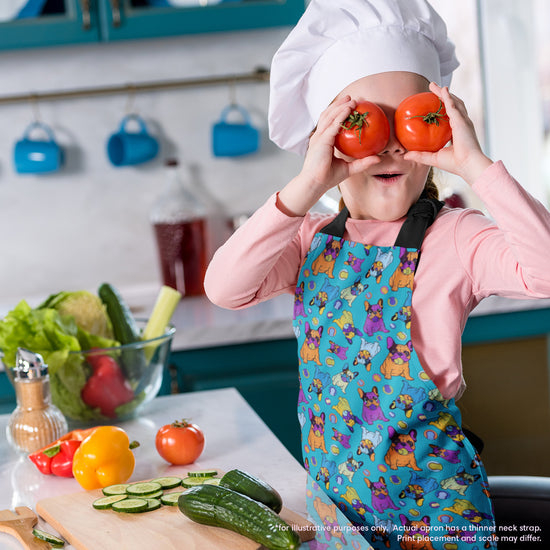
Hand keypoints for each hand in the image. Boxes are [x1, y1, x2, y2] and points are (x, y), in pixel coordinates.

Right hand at [278, 95, 380, 215]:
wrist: (315, 184)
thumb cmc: (328, 178)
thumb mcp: (349, 168)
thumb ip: (362, 163)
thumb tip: (378, 158)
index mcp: (322, 142)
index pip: (330, 123)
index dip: (339, 113)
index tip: (351, 107)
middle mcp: (319, 137)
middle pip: (328, 115)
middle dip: (339, 105)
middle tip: (352, 98)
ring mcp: (319, 137)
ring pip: (329, 116)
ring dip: (340, 106)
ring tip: (351, 100)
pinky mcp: (322, 140)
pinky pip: (333, 124)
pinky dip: (341, 115)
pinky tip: (349, 109)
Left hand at [404, 83, 491, 184]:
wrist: (467, 165)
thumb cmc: (454, 164)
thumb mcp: (433, 158)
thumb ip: (419, 155)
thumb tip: (405, 155)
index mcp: (457, 132)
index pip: (450, 117)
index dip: (444, 109)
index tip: (434, 105)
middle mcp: (461, 124)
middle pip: (452, 105)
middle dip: (443, 96)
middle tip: (433, 88)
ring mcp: (463, 121)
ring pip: (453, 102)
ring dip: (444, 93)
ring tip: (435, 86)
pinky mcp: (461, 121)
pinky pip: (453, 105)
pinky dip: (448, 97)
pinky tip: (442, 90)